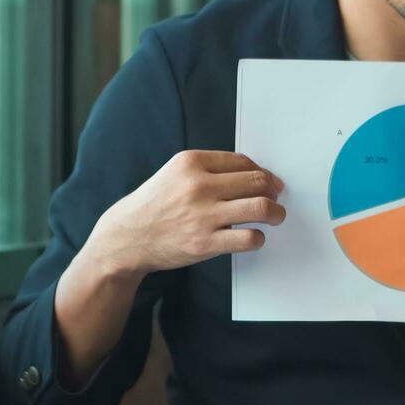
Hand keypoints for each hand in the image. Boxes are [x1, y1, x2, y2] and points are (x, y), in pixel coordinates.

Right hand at [84, 150, 286, 278]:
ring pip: (260, 207)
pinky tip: (254, 236)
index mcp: (191, 162)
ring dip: (276, 213)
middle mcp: (198, 185)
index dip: (262, 172)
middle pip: (257, 182)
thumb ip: (209, 170)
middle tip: (277, 198)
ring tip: (276, 216)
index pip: (243, 162)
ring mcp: (202, 215)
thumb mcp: (176, 174)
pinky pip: (249, 238)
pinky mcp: (205, 243)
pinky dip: (259, 237)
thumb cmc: (156, 204)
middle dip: (273, 190)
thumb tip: (254, 174)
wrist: (127, 237)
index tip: (269, 181)